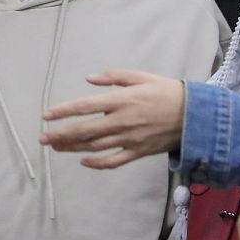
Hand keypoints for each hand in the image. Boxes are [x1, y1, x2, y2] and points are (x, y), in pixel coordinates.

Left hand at [40, 69, 184, 169]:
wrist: (196, 115)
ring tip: (55, 147)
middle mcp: (122, 121)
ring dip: (72, 147)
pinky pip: (114, 161)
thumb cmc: (166, 92)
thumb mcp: (140, 76)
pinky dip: (97, 163)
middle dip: (60, 134)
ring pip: (95, 146)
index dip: (63, 111)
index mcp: (121, 101)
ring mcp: (130, 139)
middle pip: (85, 130)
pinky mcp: (139, 152)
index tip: (46, 115)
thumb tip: (89, 79)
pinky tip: (83, 160)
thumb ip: (113, 77)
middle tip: (42, 137)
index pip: (84, 106)